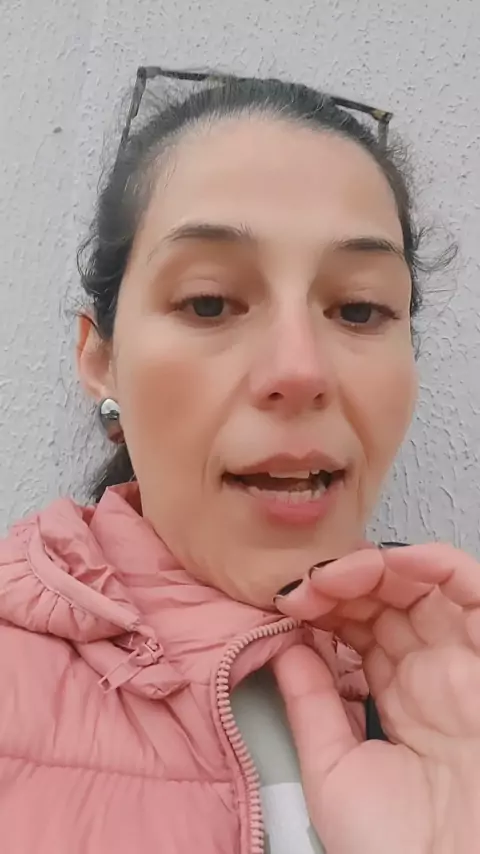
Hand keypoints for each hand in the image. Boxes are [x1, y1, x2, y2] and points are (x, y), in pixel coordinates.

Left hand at [273, 544, 479, 853]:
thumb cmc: (396, 845)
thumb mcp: (332, 770)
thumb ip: (310, 705)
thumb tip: (285, 647)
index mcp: (398, 700)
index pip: (361, 630)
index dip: (325, 608)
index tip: (286, 603)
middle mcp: (432, 675)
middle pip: (387, 602)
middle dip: (342, 584)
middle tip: (305, 587)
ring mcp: (463, 663)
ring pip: (423, 587)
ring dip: (375, 569)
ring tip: (333, 576)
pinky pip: (472, 591)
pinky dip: (434, 564)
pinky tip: (390, 559)